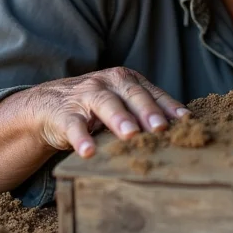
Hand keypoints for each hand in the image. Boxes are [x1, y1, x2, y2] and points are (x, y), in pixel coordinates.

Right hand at [24, 66, 189, 159]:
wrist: (46, 105)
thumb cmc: (94, 107)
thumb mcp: (120, 103)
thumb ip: (144, 112)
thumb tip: (181, 130)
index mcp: (125, 80)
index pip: (152, 93)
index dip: (168, 106)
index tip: (185, 121)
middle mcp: (107, 83)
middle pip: (132, 95)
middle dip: (148, 111)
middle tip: (161, 128)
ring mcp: (85, 96)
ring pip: (105, 104)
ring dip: (119, 119)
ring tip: (130, 135)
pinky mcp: (63, 113)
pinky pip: (73, 125)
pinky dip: (81, 138)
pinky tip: (88, 152)